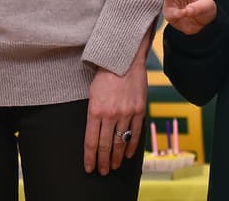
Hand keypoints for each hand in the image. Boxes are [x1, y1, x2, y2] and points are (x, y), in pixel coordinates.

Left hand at [84, 42, 147, 174]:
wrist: (124, 56)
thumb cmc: (104, 71)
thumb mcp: (92, 91)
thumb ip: (93, 112)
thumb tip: (93, 132)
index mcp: (95, 109)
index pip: (91, 141)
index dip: (90, 157)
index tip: (89, 167)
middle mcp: (110, 113)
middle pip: (105, 145)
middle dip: (103, 162)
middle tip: (102, 171)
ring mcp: (126, 112)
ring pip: (121, 142)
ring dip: (117, 157)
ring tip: (114, 166)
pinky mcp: (139, 109)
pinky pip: (136, 133)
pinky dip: (131, 146)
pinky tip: (128, 154)